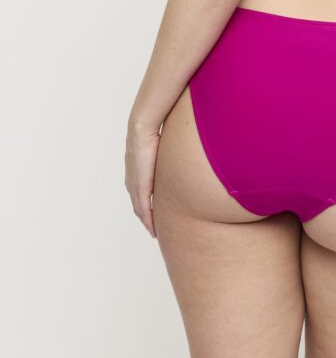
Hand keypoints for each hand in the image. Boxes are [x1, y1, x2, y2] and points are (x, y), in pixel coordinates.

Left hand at [125, 119, 161, 237]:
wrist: (142, 126)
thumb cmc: (154, 127)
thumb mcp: (161, 140)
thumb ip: (169, 145)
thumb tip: (182, 138)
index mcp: (135, 168)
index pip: (138, 191)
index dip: (145, 202)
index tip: (152, 211)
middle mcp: (131, 178)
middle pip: (137, 204)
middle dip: (145, 216)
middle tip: (153, 228)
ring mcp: (134, 183)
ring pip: (139, 209)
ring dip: (147, 221)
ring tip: (154, 231)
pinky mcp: (140, 187)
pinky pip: (143, 209)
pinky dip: (148, 220)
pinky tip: (153, 228)